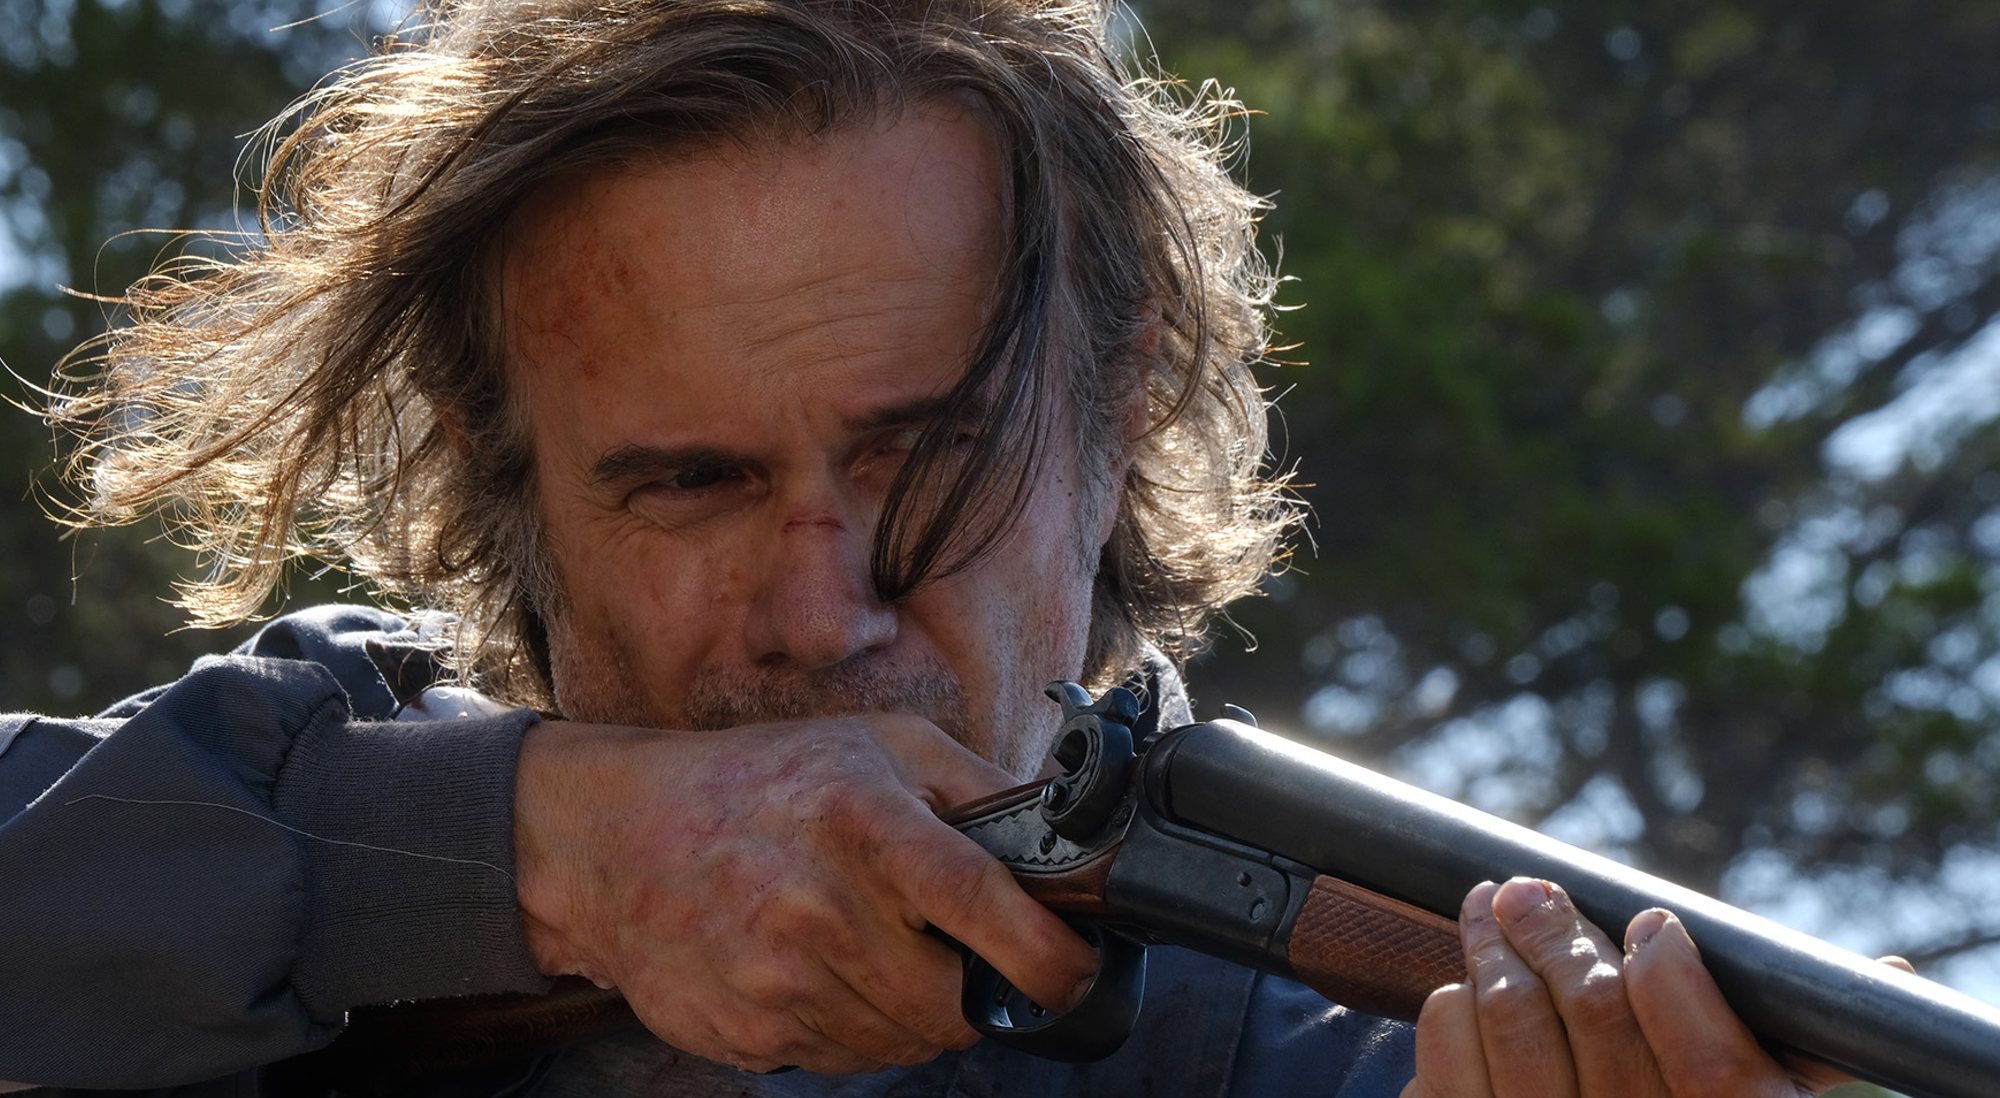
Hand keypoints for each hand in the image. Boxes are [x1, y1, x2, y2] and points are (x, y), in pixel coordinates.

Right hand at [512, 714, 1096, 1073]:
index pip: (982, 906)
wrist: (618, 839)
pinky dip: (857, 1030)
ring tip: (877, 951)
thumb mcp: (881, 746)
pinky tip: (826, 973)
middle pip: (952, 1004)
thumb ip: (978, 789)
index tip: (1074, 975)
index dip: (1047, 957)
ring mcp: (779, 981)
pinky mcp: (747, 1032)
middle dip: (975, 991)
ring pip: (903, 1042)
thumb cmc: (763, 780)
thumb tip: (1068, 838)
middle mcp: (822, 908)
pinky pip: (844, 1062)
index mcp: (866, 824)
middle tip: (955, 954)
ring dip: (915, 1014)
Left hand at [1402, 877, 1908, 1097]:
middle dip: (1556, 930)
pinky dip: (1452, 1010)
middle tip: (1531, 886)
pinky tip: (1464, 986)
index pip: (1711, 1061)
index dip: (1673, 977)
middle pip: (1595, 1014)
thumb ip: (1789, 1044)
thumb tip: (1894, 968)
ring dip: (1492, 948)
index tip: (1651, 922)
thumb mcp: (1748, 1084)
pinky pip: (1448, 1061)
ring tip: (1488, 907)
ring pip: (1512, 1019)